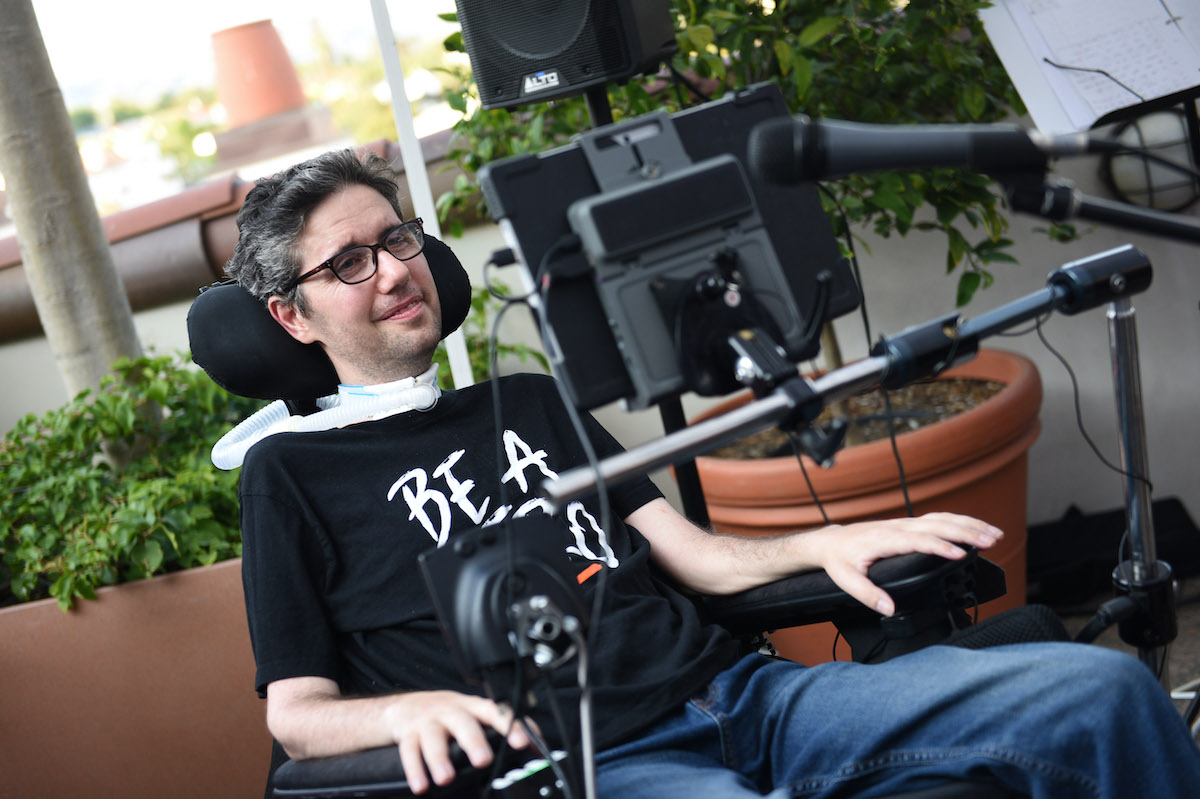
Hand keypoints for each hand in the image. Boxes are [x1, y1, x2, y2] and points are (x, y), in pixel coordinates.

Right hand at [382, 691, 535, 794]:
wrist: (407, 707)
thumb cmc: (450, 715)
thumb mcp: (476, 716)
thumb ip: (502, 729)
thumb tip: (537, 747)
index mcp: (474, 707)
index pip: (496, 711)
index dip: (510, 725)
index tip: (522, 742)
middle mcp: (451, 711)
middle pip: (463, 722)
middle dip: (474, 741)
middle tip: (483, 760)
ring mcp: (428, 722)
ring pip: (434, 738)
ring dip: (440, 759)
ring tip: (446, 779)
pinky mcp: (409, 734)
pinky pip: (410, 751)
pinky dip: (415, 770)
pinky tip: (421, 785)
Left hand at [804, 512, 1001, 616]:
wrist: (830, 542)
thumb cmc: (839, 560)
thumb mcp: (845, 580)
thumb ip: (867, 594)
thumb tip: (889, 609)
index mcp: (884, 539)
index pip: (917, 540)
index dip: (940, 546)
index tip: (960, 555)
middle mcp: (897, 527)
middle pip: (937, 525)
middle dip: (966, 532)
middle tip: (990, 542)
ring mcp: (904, 524)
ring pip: (942, 519)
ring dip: (969, 524)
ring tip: (994, 534)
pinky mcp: (908, 525)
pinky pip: (938, 519)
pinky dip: (960, 522)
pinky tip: (977, 528)